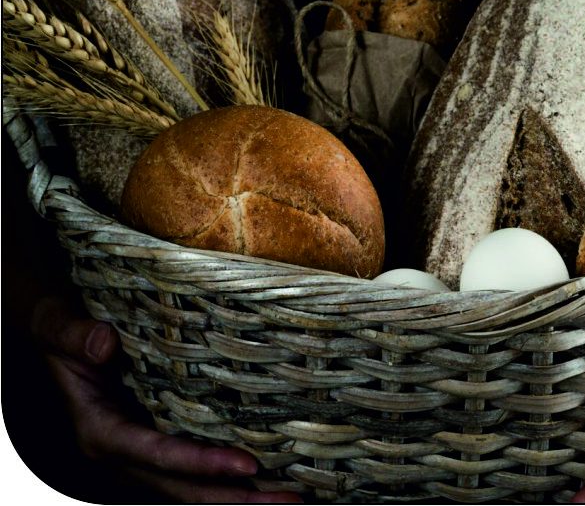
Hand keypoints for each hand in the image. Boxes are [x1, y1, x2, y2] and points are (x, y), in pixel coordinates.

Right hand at [31, 296, 303, 503]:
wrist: (58, 337)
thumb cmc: (60, 332)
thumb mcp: (58, 327)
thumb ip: (75, 336)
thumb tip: (104, 344)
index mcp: (101, 431)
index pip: (159, 455)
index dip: (203, 464)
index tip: (249, 466)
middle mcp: (125, 450)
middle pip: (185, 486)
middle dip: (236, 499)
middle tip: (292, 501)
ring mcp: (143, 449)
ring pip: (193, 484)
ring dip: (240, 495)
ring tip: (293, 496)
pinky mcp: (158, 436)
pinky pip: (195, 464)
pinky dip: (227, 474)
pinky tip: (269, 470)